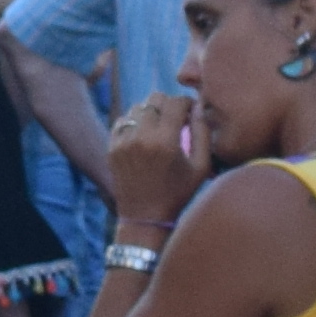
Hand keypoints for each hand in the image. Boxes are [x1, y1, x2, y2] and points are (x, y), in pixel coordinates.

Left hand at [101, 95, 209, 246]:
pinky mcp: (111, 147)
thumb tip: (199, 106)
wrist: (144, 218)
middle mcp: (141, 137)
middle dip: (168, 105)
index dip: (187, 103)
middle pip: (155, 99)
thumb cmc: (178, 194)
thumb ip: (203, 133)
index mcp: (165, 141)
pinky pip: (123, 120)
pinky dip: (135, 123)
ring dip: (151, 112)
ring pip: (138, 107)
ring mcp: (123, 141)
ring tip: (160, 129)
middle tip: (176, 119)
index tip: (191, 112)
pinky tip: (144, 136)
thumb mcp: (201, 167)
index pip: (175, 102)